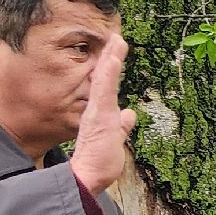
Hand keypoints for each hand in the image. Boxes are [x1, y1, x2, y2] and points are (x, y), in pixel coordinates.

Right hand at [70, 38, 137, 194]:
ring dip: (111, 59)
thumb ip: (121, 127)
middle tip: (117, 36)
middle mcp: (97, 110)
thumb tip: (130, 115)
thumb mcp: (115, 141)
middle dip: (111, 56)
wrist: (86, 178)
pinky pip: (103, 92)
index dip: (112, 69)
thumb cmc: (98, 164)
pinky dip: (108, 74)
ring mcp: (97, 113)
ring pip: (104, 80)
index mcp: (101, 115)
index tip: (117, 51)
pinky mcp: (98, 117)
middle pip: (104, 78)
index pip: (107, 87)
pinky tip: (113, 60)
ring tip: (117, 40)